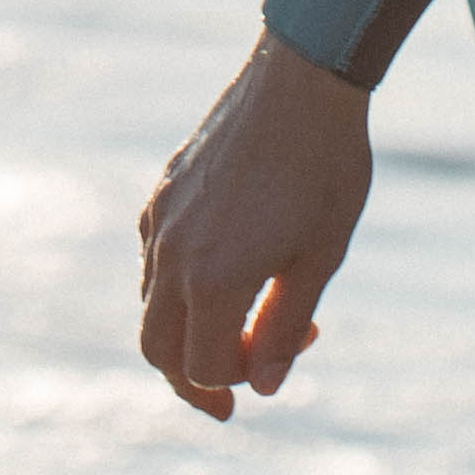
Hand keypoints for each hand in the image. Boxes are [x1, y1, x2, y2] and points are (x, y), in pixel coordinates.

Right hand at [135, 32, 372, 420]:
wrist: (302, 80)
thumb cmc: (325, 169)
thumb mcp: (321, 256)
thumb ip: (288, 326)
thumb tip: (267, 387)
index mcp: (214, 280)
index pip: (205, 367)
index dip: (243, 381)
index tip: (287, 357)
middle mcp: (172, 256)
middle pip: (158, 350)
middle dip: (194, 380)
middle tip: (232, 394)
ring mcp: (160, 222)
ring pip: (150, 306)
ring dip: (188, 332)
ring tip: (245, 323)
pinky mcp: (160, 194)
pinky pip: (152, 261)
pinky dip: (178, 289)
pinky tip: (226, 271)